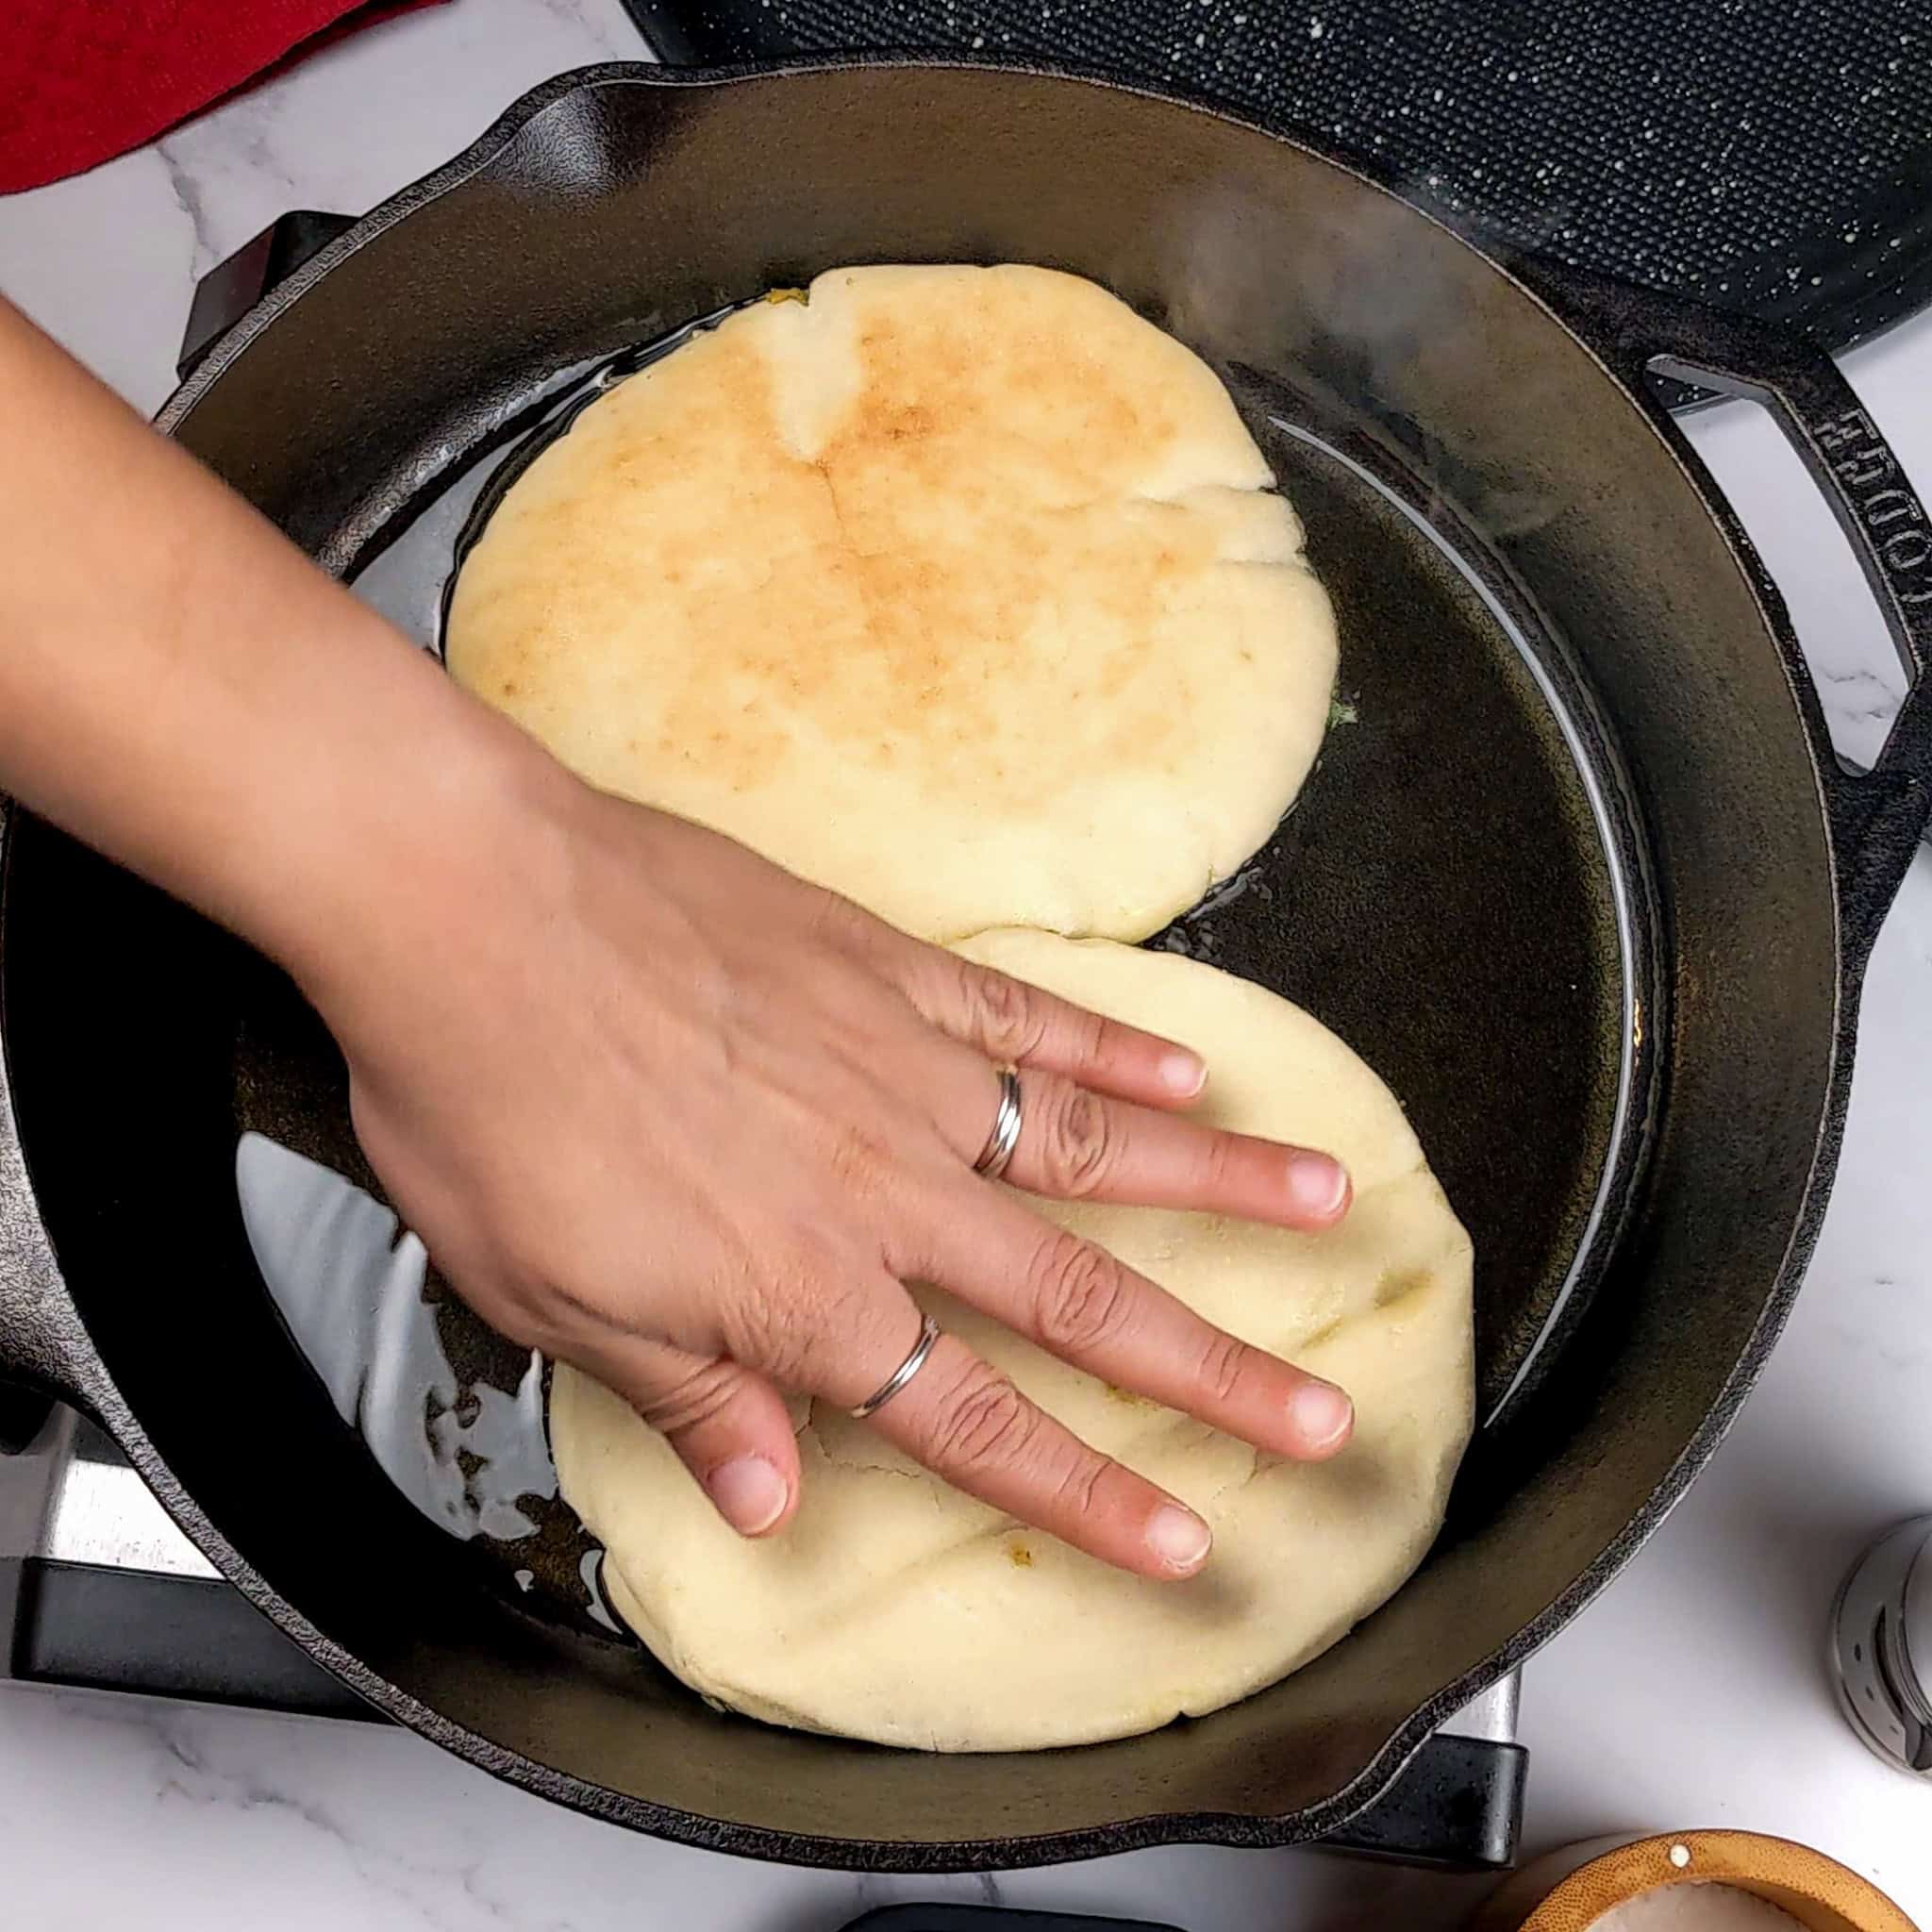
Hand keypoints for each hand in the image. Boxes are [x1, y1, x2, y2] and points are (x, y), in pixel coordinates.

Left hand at [312, 734, 1353, 1581]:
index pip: (976, 1423)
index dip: (1090, 1492)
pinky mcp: (889, 970)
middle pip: (1085, 1300)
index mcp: (803, 1293)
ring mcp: (903, 1071)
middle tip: (1326, 1415)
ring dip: (1220, 1187)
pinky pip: (1030, 1018)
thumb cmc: (485, 1106)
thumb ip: (690, 1398)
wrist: (472, 908)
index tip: (1189, 1542)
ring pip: (1094, 1146)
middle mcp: (887, 1192)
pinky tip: (1192, 1072)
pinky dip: (1117, 1048)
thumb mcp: (552, 1298)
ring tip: (1330, 1205)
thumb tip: (776, 1505)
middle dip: (1215, 1371)